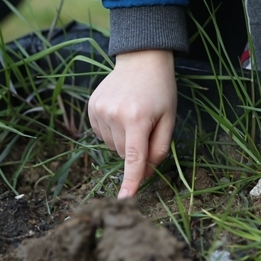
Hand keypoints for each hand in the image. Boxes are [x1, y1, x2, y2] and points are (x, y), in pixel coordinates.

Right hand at [89, 50, 176, 198]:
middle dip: (135, 148)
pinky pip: (101, 134)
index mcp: (136, 118)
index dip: (131, 181)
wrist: (141, 60)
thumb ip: (159, 148)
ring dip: (123, 139)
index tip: (124, 200)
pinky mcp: (91, 107)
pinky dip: (112, 131)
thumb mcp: (169, 118)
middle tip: (146, 126)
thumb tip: (146, 174)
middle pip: (123, 153)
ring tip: (133, 116)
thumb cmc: (160, 90)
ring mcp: (99, 110)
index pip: (133, 158)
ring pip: (111, 145)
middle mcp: (114, 114)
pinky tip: (121, 113)